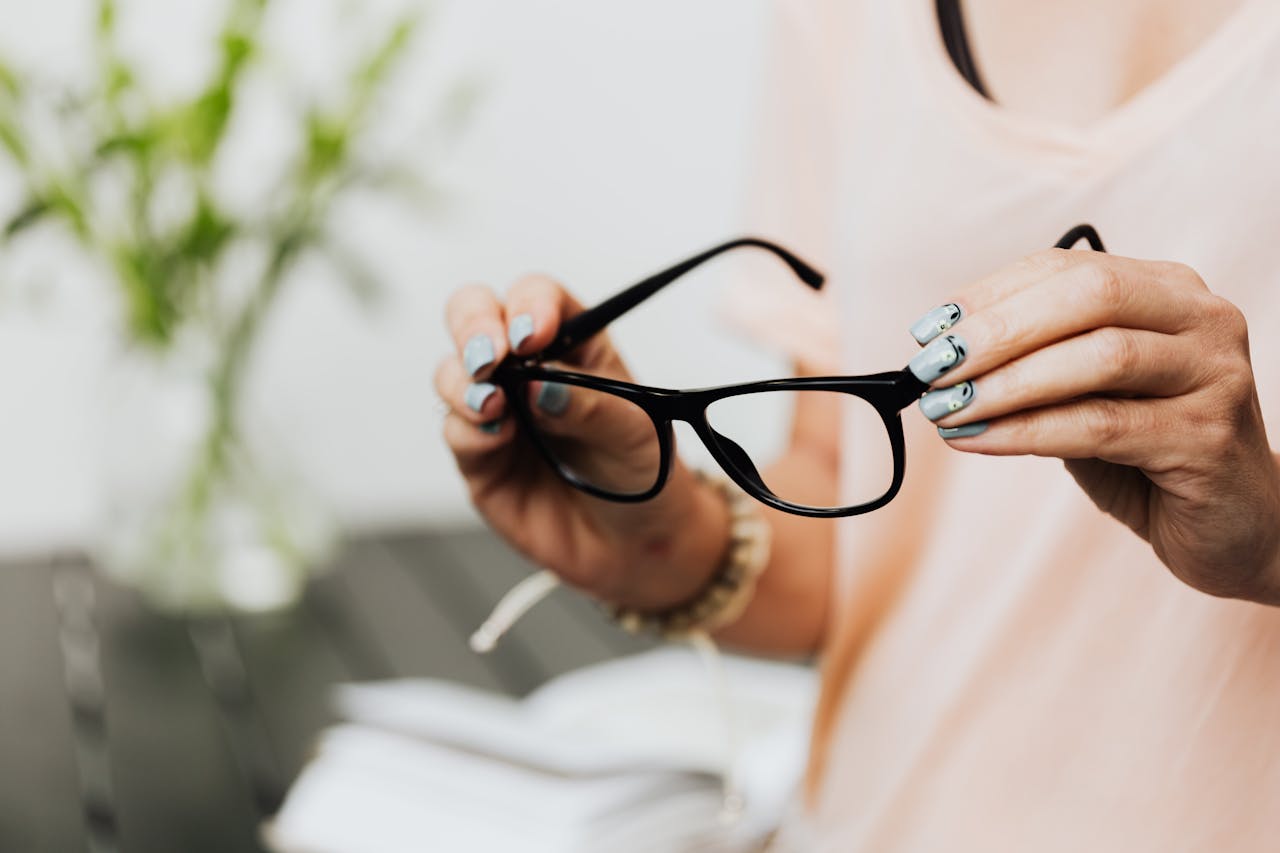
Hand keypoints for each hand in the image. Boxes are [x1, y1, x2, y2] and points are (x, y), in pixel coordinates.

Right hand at [435, 275, 727, 608]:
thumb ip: (591, 406)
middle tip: (490, 357)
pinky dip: (467, 430)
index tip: (534, 334)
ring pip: (453, 372)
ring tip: (494, 406)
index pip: (537, 298)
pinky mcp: (480, 459)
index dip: (528, 304)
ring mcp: (499, 411)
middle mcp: (526, 368)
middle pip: (475, 316)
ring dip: (464, 382)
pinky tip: (496, 437)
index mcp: (573, 344)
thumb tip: (539, 385)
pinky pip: (456, 432)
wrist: (638, 546)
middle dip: (472, 327)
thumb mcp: (637, 434)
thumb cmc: (644, 474)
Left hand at [908, 248, 1279, 602]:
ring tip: (944, 410)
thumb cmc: (1147, 455)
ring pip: (1099, 358)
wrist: (1235, 528)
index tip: (927, 331)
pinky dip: (1026, 432)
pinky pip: (1101, 426)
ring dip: (1005, 384)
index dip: (989, 295)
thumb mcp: (1085, 396)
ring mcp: (1215, 375)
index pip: (1066, 268)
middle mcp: (1202, 319)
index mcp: (1167, 292)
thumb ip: (1034, 365)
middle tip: (929, 368)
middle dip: (996, 331)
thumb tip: (942, 357)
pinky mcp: (1209, 437)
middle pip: (1088, 297)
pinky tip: (977, 441)